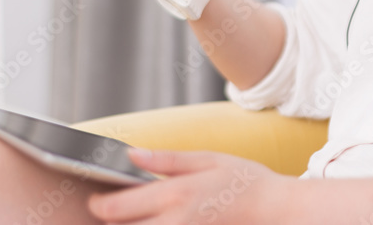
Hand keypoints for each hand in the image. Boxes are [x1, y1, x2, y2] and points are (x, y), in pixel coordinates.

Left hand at [87, 148, 292, 223]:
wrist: (277, 211)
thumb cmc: (245, 182)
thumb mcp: (207, 159)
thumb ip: (166, 159)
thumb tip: (131, 155)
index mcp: (176, 194)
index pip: (118, 208)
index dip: (99, 205)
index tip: (95, 198)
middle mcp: (175, 223)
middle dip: (109, 222)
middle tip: (109, 210)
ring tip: (129, 218)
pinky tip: (154, 222)